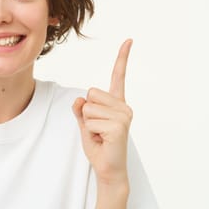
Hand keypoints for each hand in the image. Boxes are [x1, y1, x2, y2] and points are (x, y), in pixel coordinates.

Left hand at [72, 39, 132, 184]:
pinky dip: (90, 131)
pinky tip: (102, 139)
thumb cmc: (99, 146)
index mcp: (117, 102)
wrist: (107, 168)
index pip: (118, 76)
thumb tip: (79, 99)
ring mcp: (123, 115)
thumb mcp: (84, 124)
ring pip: (88, 107)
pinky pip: (90, 119)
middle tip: (97, 129)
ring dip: (87, 123)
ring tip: (100, 135)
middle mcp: (123, 106)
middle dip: (86, 112)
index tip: (129, 40)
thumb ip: (80, 109)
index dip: (122, 57)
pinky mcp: (119, 126)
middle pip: (90, 93)